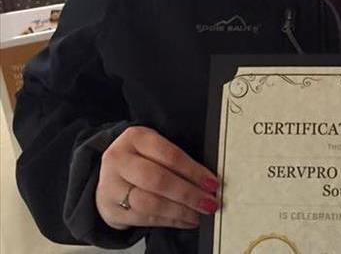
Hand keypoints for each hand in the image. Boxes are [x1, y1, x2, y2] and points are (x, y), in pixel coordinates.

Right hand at [96, 126, 219, 230]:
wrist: (109, 174)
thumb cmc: (140, 158)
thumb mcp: (154, 147)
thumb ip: (176, 159)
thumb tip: (207, 180)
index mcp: (136, 137)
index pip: (170, 155)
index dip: (194, 171)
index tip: (212, 183)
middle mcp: (119, 160)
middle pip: (158, 180)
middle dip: (188, 194)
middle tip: (209, 202)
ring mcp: (111, 186)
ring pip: (150, 203)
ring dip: (179, 211)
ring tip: (198, 214)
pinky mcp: (110, 209)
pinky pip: (144, 219)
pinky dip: (169, 221)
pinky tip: (185, 220)